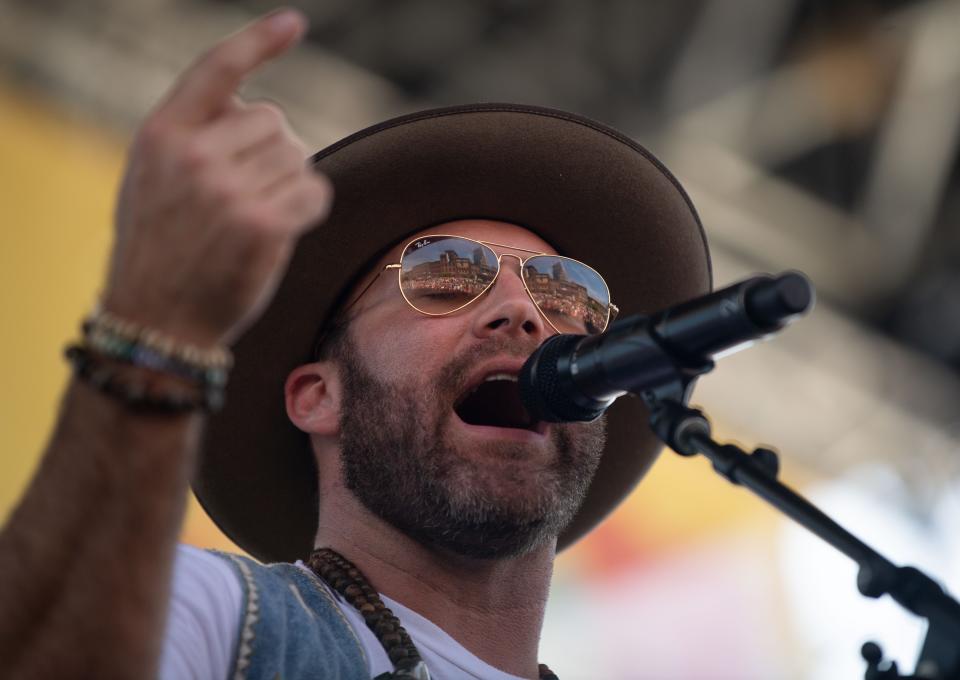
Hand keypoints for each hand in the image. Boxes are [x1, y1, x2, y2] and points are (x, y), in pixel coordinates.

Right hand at [103, 8, 331, 346]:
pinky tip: (284, 228)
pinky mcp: (265, 225)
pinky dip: (311, 207)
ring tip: (256, 217)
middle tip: (247, 195)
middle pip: (275, 121)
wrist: (158, 320)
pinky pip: (315, 192)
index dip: (258, 41)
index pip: (216, 70)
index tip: (294, 23)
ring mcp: (229, 190)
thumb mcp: (153, 179)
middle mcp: (194, 155)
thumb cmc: (163, 248)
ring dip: (290, 183)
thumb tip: (259, 109)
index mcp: (162, 134)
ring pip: (298, 157)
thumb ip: (194, 137)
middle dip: (273, 154)